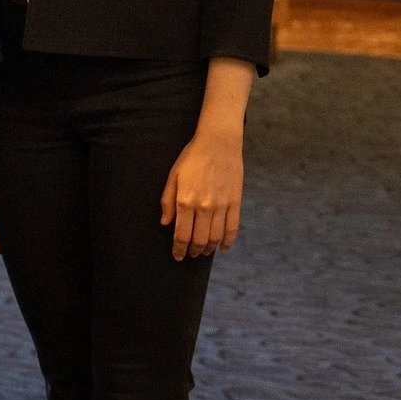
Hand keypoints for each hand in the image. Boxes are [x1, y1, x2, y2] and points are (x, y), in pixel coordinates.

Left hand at [162, 125, 243, 258]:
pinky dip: (228, 242)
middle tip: (189, 254)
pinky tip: (223, 248)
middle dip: (192, 251)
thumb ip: (168, 201)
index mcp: (185, 201)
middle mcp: (204, 207)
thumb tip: (165, 222)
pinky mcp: (235, 203)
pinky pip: (233, 228)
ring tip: (203, 252)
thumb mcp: (173, 176)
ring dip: (208, 249)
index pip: (181, 234)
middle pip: (199, 239)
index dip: (178, 248)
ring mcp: (222, 206)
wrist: (218, 144)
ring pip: (216, 237)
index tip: (177, 255)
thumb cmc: (192, 158)